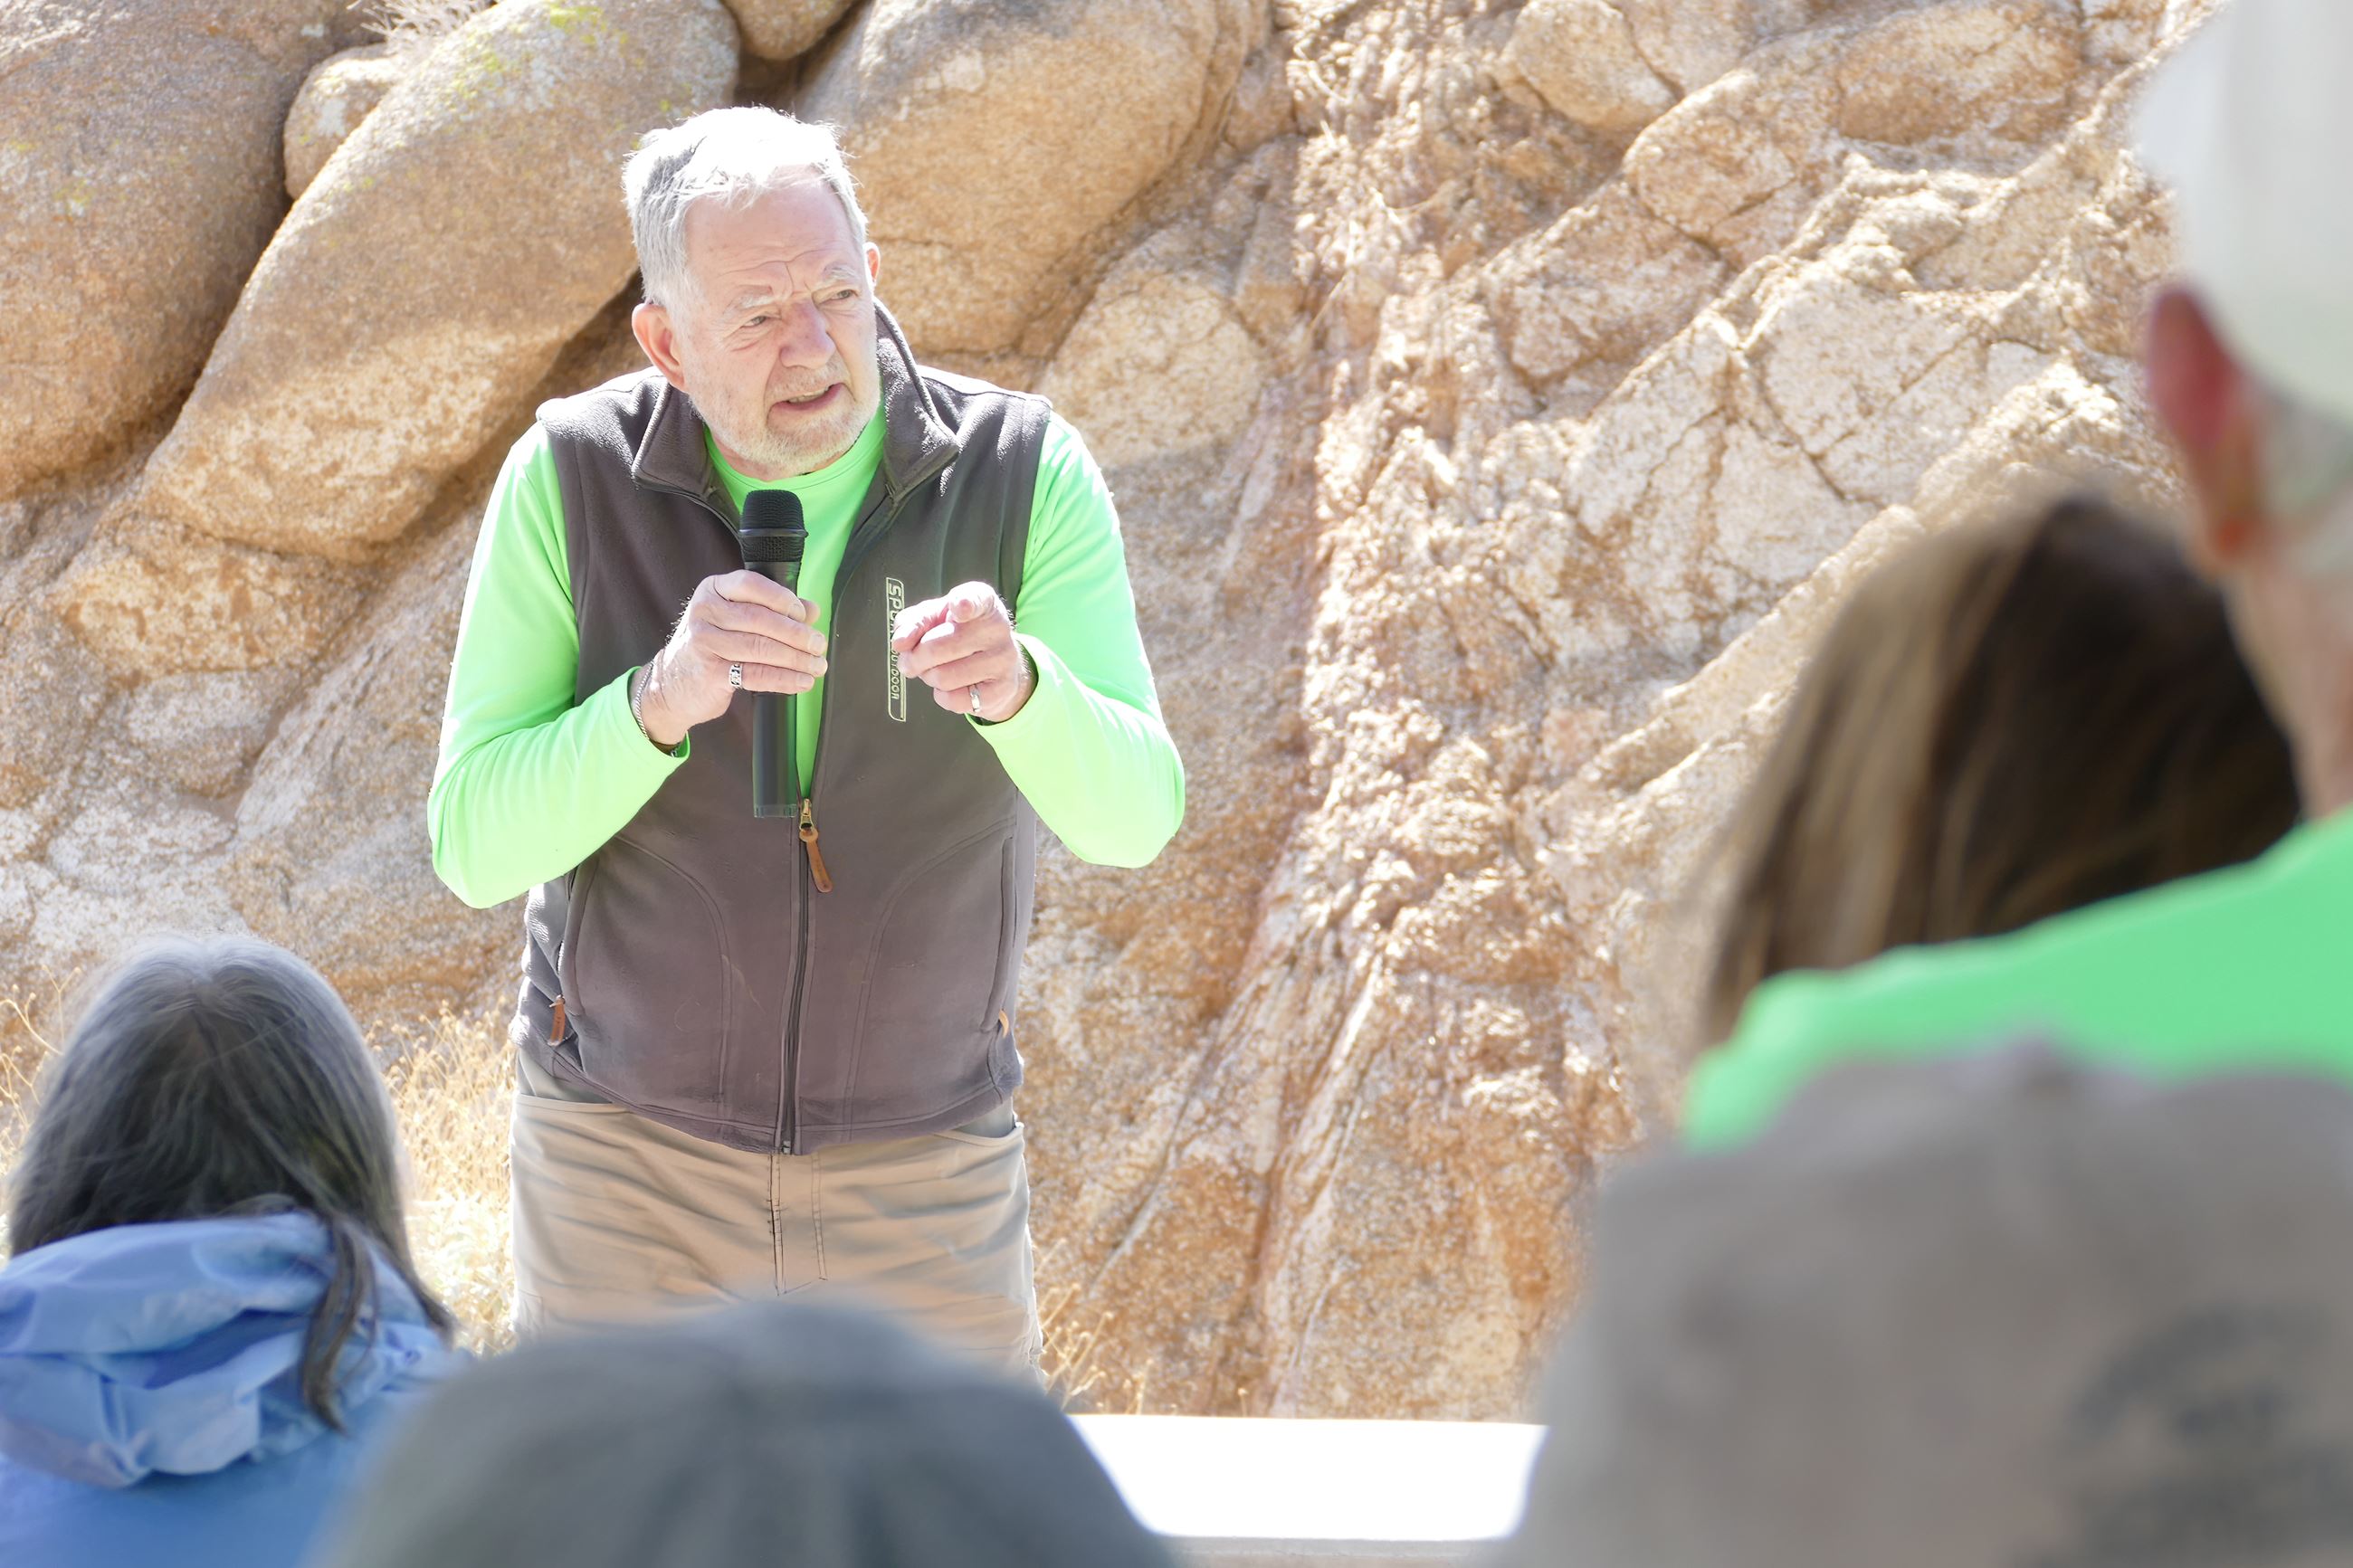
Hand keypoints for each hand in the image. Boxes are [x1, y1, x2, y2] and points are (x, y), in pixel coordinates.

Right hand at [636, 570, 827, 747]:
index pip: (751, 584)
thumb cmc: (711, 646)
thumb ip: (773, 610)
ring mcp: (704, 643)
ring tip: (817, 665)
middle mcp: (705, 612)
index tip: (804, 615)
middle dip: (796, 634)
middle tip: (818, 644)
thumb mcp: (734, 620)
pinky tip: (802, 681)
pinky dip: (784, 679)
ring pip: (760, 648)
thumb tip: (812, 610)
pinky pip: (755, 674)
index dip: (782, 598)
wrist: (672, 683)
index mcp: (713, 590)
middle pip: (759, 619)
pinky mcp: (710, 673)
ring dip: (795, 659)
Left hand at [892, 582, 1031, 722]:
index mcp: (983, 602)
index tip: (958, 608)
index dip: (964, 603)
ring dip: (928, 677)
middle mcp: (997, 628)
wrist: (999, 665)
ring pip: (942, 677)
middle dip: (914, 659)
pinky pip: (954, 700)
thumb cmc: (960, 634)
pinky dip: (942, 696)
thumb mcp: (937, 617)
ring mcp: (1003, 660)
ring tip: (937, 671)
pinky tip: (952, 686)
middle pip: (936, 647)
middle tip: (912, 660)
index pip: (975, 598)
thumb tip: (900, 643)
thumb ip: (914, 621)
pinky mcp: (1000, 690)